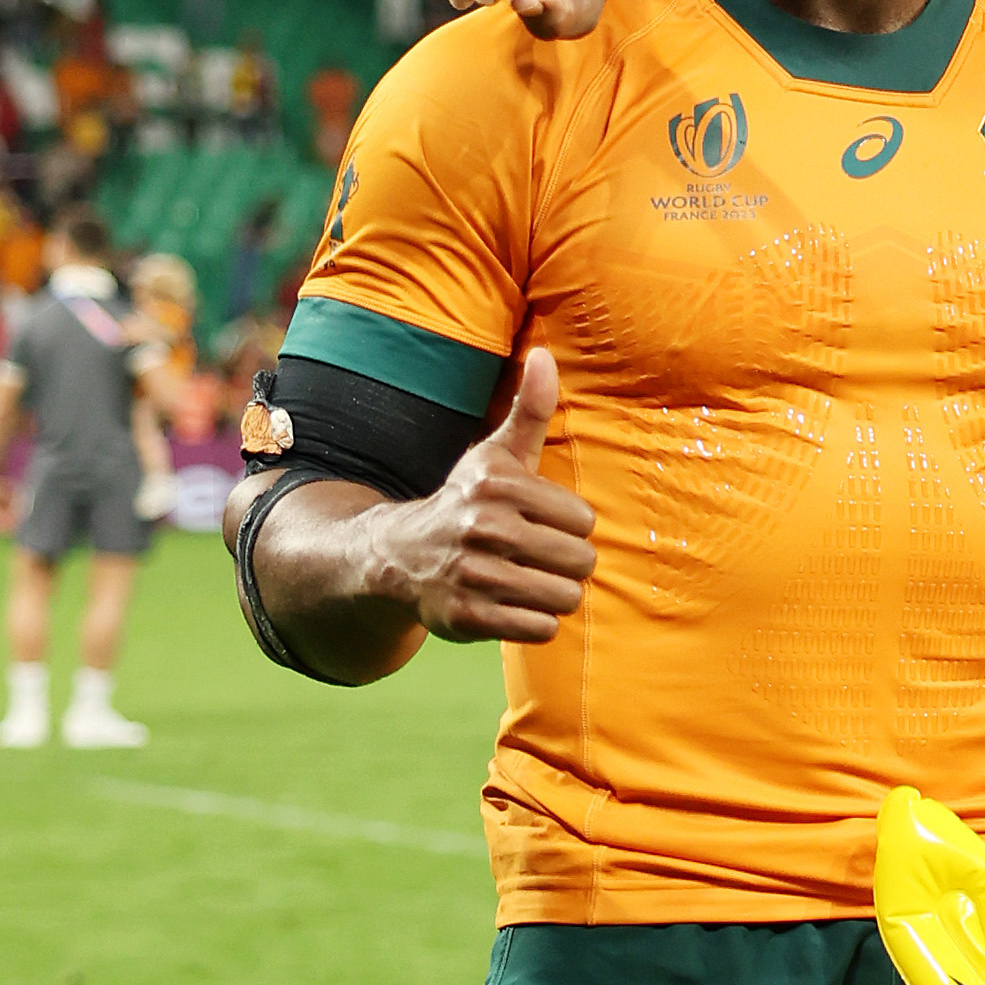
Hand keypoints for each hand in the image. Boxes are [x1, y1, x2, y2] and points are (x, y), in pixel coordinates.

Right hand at [370, 348, 594, 643]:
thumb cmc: (466, 502)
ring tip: (528, 581)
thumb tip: (544, 355)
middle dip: (567, 564)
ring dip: (553, 595)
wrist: (401, 556)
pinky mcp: (468, 617)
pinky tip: (511, 605)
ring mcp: (474, 575)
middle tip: (538, 558)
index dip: (570, 527)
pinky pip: (540, 629)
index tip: (542, 525)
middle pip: (580, 562)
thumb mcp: (495, 455)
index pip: (584, 521)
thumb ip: (529, 409)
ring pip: (563, 598)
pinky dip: (534, 622)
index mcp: (497, 485)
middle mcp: (484, 527)